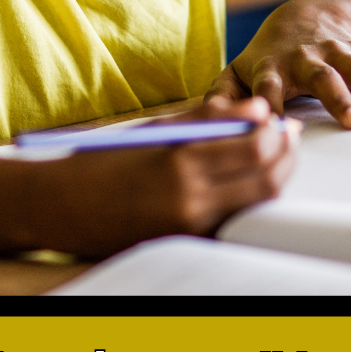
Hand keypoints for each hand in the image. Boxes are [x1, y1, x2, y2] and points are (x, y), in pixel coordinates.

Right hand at [38, 98, 298, 256]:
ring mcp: (190, 227)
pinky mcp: (186, 242)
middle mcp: (191, 199)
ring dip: (272, 176)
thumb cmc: (103, 161)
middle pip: (265, 179)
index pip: (254, 149)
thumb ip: (206, 118)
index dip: (277, 134)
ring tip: (273, 154)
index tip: (282, 120)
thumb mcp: (155, 128)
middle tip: (289, 136)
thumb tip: (256, 109)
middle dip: (285, 155)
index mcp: (181, 162)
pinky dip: (246, 198)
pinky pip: (231, 219)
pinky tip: (244, 180)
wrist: (60, 207)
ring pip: (255, 203)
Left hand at [205, 0, 350, 130]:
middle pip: (324, 78)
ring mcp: (339, 52)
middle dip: (339, 99)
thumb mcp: (239, 72)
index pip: (267, 88)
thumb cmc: (266, 58)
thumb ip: (222, 95)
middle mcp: (308, 58)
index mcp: (273, 68)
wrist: (300, 18)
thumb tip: (201, 118)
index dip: (268, 102)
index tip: (271, 122)